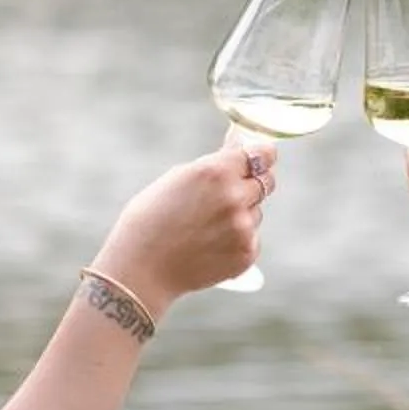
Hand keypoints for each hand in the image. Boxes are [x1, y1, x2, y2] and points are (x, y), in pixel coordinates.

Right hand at [94, 128, 275, 311]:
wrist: (141, 268)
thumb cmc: (151, 217)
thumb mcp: (179, 178)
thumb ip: (216, 161)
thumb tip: (240, 142)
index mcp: (216, 171)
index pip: (263, 154)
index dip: (263, 155)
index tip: (262, 157)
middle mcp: (234, 197)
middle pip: (267, 181)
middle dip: (252, 183)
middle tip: (231, 193)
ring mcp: (242, 228)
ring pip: (256, 212)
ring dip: (241, 214)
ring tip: (206, 226)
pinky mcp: (246, 254)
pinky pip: (252, 238)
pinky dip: (237, 240)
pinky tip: (210, 245)